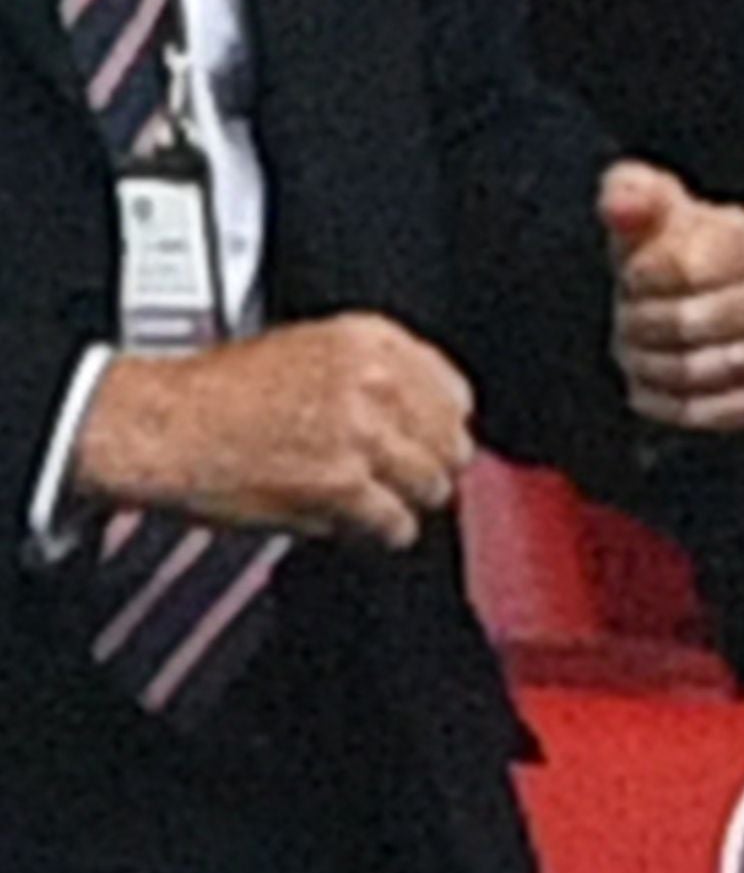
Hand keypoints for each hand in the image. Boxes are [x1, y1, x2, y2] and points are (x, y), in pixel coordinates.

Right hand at [67, 314, 473, 544]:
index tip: (425, 439)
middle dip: (425, 465)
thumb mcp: (303, 350)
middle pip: (451, 443)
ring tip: (366, 498)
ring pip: (431, 486)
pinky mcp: (343, 485)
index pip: (455, 391)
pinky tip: (351, 520)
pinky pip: (397, 524)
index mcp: (367, 340)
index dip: (439, 424)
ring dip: (404, 500)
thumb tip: (424, 415)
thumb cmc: (212, 394)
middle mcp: (373, 382)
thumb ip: (370, 374)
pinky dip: (378, 532)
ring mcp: (361, 435)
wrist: (158, 425)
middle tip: (394, 477)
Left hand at [601, 162, 743, 434]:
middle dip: (641, 324)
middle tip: (629, 317)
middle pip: (691, 324)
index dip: (640, 279)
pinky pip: (716, 412)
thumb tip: (625, 205)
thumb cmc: (668, 247)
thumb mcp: (644, 206)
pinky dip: (671, 404)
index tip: (631, 276)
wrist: (689, 293)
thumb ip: (630, 194)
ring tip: (638, 350)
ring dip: (651, 364)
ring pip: (701, 370)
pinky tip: (652, 385)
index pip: (685, 269)